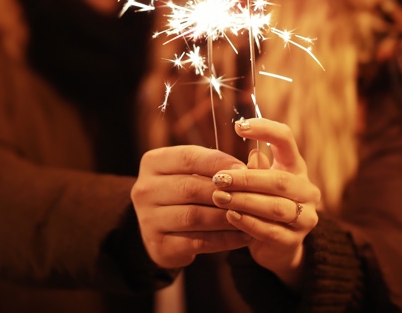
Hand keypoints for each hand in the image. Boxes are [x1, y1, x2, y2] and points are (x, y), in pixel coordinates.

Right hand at [131, 145, 252, 268]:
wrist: (162, 228)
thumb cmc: (185, 192)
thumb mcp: (195, 172)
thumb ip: (220, 165)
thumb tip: (257, 161)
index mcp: (152, 163)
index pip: (188, 157)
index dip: (218, 162)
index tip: (244, 169)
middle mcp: (144, 189)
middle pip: (190, 187)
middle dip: (225, 192)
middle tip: (252, 196)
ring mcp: (148, 218)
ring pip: (194, 216)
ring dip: (226, 217)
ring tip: (250, 216)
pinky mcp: (159, 244)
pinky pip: (198, 241)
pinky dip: (224, 239)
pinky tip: (243, 236)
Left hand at [210, 117, 320, 288]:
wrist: (276, 244)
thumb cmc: (262, 202)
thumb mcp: (257, 182)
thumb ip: (254, 168)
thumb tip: (254, 154)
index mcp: (295, 166)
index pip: (286, 139)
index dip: (265, 130)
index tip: (239, 126)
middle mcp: (306, 190)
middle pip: (279, 180)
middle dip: (245, 179)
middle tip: (218, 179)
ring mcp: (305, 217)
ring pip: (276, 207)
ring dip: (244, 201)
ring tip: (219, 197)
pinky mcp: (295, 241)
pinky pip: (271, 231)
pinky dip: (249, 222)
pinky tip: (230, 215)